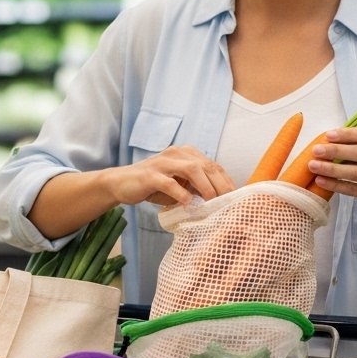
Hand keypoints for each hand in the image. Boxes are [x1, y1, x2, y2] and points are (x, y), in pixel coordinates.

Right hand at [106, 145, 235, 206]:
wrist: (121, 183)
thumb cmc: (153, 186)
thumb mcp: (179, 185)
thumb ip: (196, 188)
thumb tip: (218, 202)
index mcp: (186, 153)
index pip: (213, 165)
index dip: (226, 180)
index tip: (235, 197)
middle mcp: (177, 153)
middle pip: (206, 165)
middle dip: (220, 184)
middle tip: (228, 202)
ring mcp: (163, 163)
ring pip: (192, 169)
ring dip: (205, 186)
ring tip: (212, 201)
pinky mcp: (150, 175)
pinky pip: (169, 183)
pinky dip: (181, 194)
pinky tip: (188, 204)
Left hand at [307, 128, 356, 224]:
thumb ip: (356, 147)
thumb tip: (326, 140)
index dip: (348, 134)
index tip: (328, 135)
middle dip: (336, 151)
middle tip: (316, 150)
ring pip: (356, 172)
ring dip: (332, 168)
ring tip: (313, 166)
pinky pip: (353, 189)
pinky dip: (335, 184)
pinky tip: (320, 181)